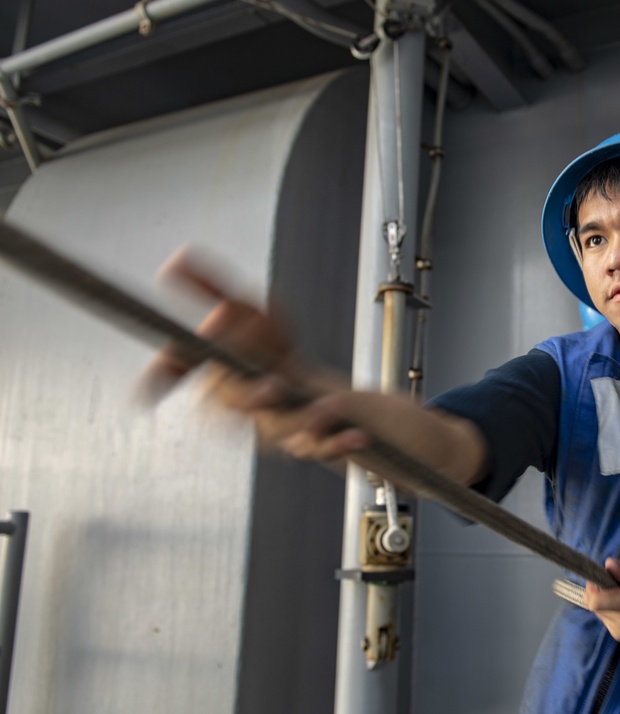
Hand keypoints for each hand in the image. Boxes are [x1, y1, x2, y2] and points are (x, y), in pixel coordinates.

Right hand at [137, 249, 362, 456]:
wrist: (325, 405)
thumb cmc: (277, 358)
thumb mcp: (250, 314)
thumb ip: (213, 286)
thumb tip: (178, 257)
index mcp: (224, 373)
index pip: (190, 372)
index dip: (168, 375)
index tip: (147, 386)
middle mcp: (249, 404)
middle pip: (240, 404)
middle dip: (250, 396)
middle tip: (270, 385)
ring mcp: (283, 426)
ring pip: (286, 433)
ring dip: (305, 423)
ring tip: (328, 409)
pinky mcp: (318, 441)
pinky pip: (328, 448)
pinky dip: (341, 445)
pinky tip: (358, 436)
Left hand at [584, 556, 619, 646]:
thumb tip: (607, 565)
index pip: (595, 601)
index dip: (592, 587)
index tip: (601, 577)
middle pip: (594, 607)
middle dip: (599, 592)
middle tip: (616, 584)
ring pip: (600, 614)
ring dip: (605, 602)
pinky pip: (608, 622)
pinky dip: (612, 612)